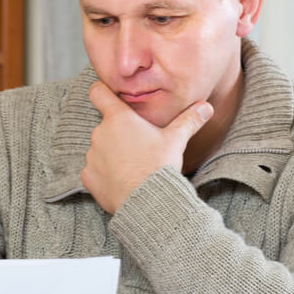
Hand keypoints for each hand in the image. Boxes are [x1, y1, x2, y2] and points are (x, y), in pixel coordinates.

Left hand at [81, 82, 212, 213]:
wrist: (148, 200)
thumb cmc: (160, 166)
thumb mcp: (176, 140)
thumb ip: (189, 120)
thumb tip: (206, 107)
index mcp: (119, 118)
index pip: (98, 92)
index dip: (103, 92)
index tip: (110, 97)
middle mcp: (100, 133)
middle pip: (105, 126)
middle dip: (118, 133)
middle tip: (138, 146)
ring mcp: (91, 155)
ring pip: (99, 149)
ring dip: (111, 154)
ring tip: (132, 166)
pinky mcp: (87, 176)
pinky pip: (94, 170)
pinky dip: (103, 174)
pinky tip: (121, 180)